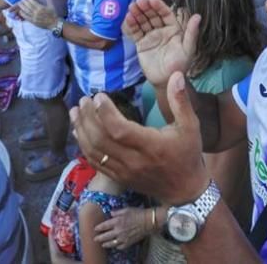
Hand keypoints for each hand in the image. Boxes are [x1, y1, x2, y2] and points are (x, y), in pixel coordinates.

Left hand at [16, 0, 59, 29]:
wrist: (54, 24)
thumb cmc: (53, 14)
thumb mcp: (52, 6)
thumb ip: (49, 0)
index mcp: (41, 8)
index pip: (32, 2)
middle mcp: (37, 12)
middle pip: (28, 6)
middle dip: (24, 2)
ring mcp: (34, 17)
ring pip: (26, 11)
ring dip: (22, 7)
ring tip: (19, 4)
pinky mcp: (33, 22)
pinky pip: (27, 17)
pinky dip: (23, 14)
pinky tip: (20, 12)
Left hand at [70, 72, 208, 204]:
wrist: (184, 191)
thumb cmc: (188, 155)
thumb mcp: (191, 126)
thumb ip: (181, 101)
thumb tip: (176, 74)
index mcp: (151, 146)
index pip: (119, 130)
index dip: (105, 113)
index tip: (99, 96)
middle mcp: (133, 160)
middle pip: (101, 139)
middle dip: (89, 117)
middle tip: (84, 100)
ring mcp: (123, 171)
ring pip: (94, 152)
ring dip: (81, 130)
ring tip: (76, 111)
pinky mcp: (118, 177)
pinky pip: (95, 163)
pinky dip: (83, 146)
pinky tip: (79, 132)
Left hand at [94, 207, 153, 250]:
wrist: (148, 221)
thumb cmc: (137, 213)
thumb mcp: (126, 209)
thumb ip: (117, 212)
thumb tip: (111, 213)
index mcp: (117, 221)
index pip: (104, 226)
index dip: (98, 228)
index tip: (95, 229)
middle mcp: (118, 231)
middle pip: (105, 236)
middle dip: (99, 238)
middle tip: (94, 239)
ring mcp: (123, 238)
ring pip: (111, 243)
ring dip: (105, 244)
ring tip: (102, 244)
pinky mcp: (128, 243)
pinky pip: (120, 246)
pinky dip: (116, 246)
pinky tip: (115, 246)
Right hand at [121, 0, 197, 86]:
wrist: (167, 81)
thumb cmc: (180, 65)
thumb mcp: (188, 49)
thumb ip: (192, 32)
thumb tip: (198, 16)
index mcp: (174, 28)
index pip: (166, 14)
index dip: (159, 6)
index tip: (152, 0)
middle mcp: (162, 30)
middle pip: (152, 15)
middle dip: (146, 7)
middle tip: (139, 1)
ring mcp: (151, 36)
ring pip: (143, 22)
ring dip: (137, 13)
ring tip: (131, 7)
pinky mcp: (141, 43)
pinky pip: (136, 32)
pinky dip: (132, 25)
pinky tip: (128, 18)